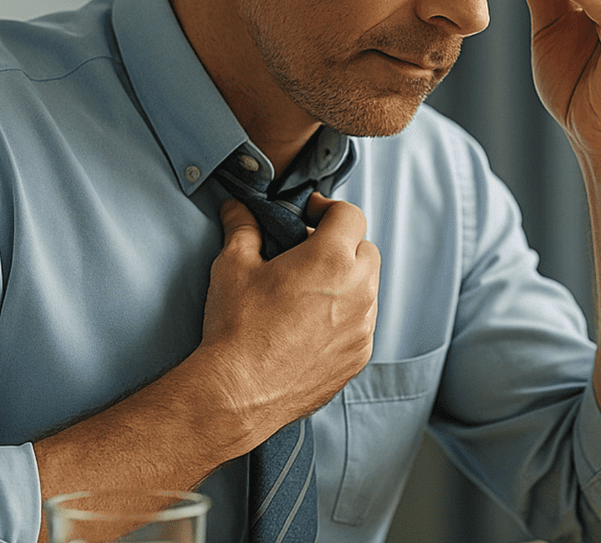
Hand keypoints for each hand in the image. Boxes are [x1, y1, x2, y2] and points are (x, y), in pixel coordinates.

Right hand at [199, 195, 378, 436]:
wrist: (238, 392)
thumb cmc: (236, 327)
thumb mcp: (233, 266)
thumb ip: (242, 228)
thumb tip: (236, 207)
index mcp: (331, 259)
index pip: (351, 215)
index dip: (329, 209)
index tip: (310, 216)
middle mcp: (358, 290)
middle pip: (365, 250)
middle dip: (341, 245)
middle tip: (307, 254)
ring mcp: (363, 326)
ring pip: (368, 288)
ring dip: (346, 281)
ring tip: (308, 292)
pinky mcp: (359, 355)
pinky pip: (362, 324)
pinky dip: (345, 317)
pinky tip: (311, 326)